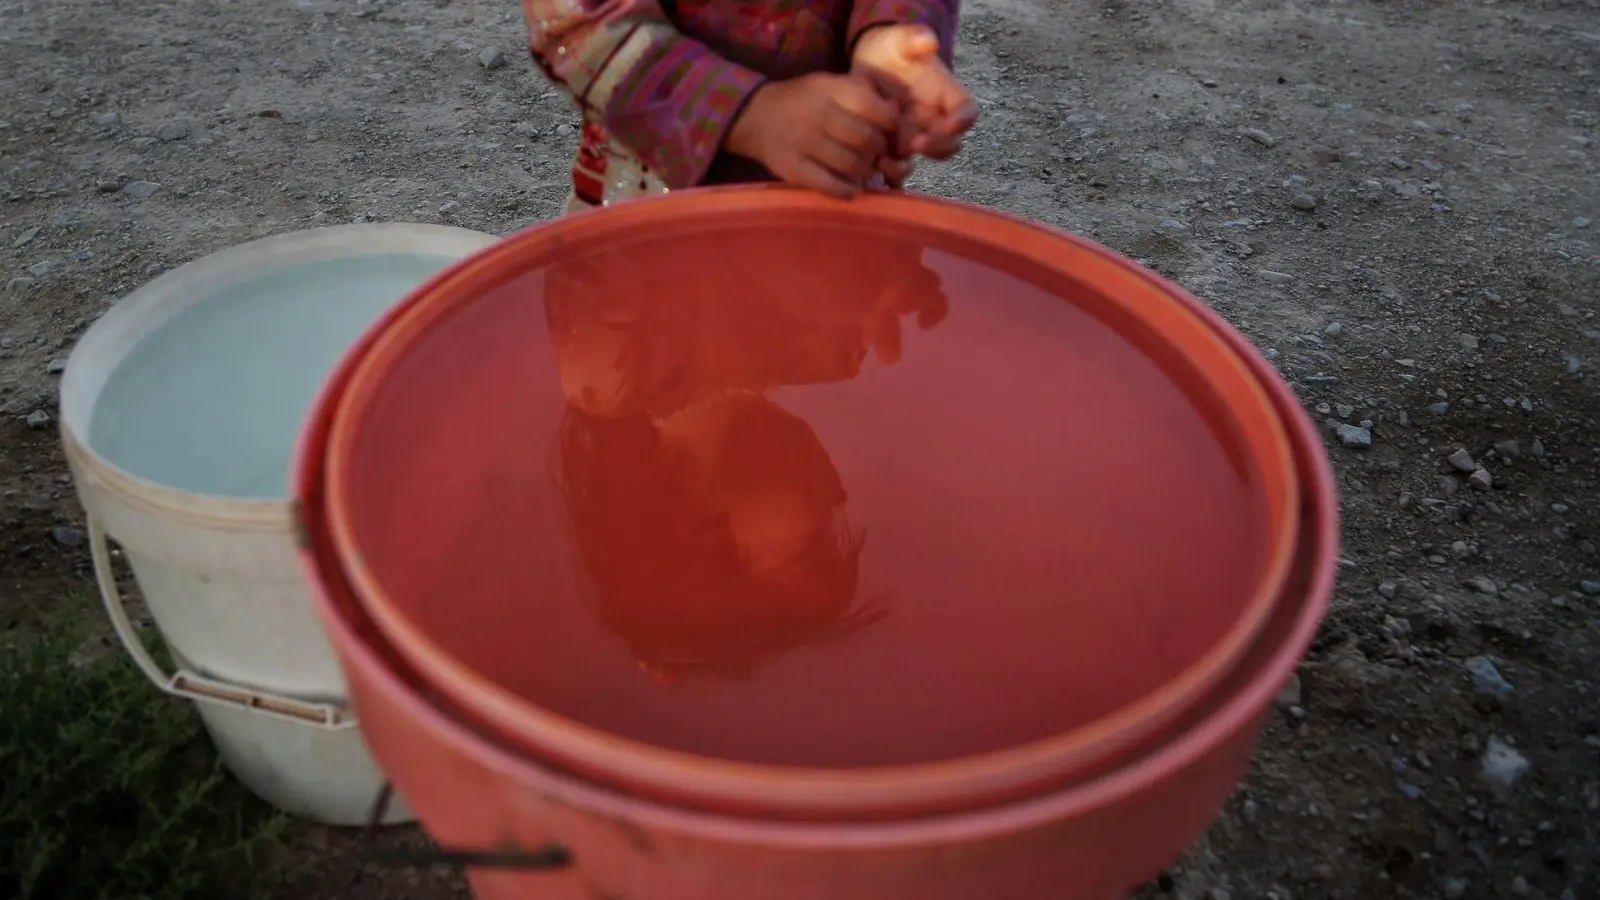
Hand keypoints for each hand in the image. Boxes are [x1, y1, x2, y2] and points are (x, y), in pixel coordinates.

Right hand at [725, 72, 903, 199]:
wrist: (756, 117)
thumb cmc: (806, 102)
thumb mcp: (832, 85)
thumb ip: (865, 94)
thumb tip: (899, 113)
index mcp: (831, 89)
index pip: (876, 109)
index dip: (893, 126)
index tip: (893, 134)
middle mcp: (818, 114)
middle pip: (867, 140)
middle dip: (880, 151)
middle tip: (878, 156)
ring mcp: (803, 142)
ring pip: (852, 165)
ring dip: (865, 172)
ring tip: (863, 170)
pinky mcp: (792, 168)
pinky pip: (829, 185)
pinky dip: (846, 191)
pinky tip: (850, 189)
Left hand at [851, 24, 977, 159]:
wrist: (868, 64)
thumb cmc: (891, 50)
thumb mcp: (900, 40)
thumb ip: (914, 39)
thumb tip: (928, 40)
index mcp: (946, 95)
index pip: (967, 111)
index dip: (963, 121)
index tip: (951, 124)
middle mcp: (935, 120)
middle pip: (950, 143)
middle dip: (937, 147)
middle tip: (916, 144)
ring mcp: (916, 135)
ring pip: (921, 160)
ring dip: (909, 163)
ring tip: (888, 160)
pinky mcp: (893, 146)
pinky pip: (899, 167)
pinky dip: (891, 173)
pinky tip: (876, 166)